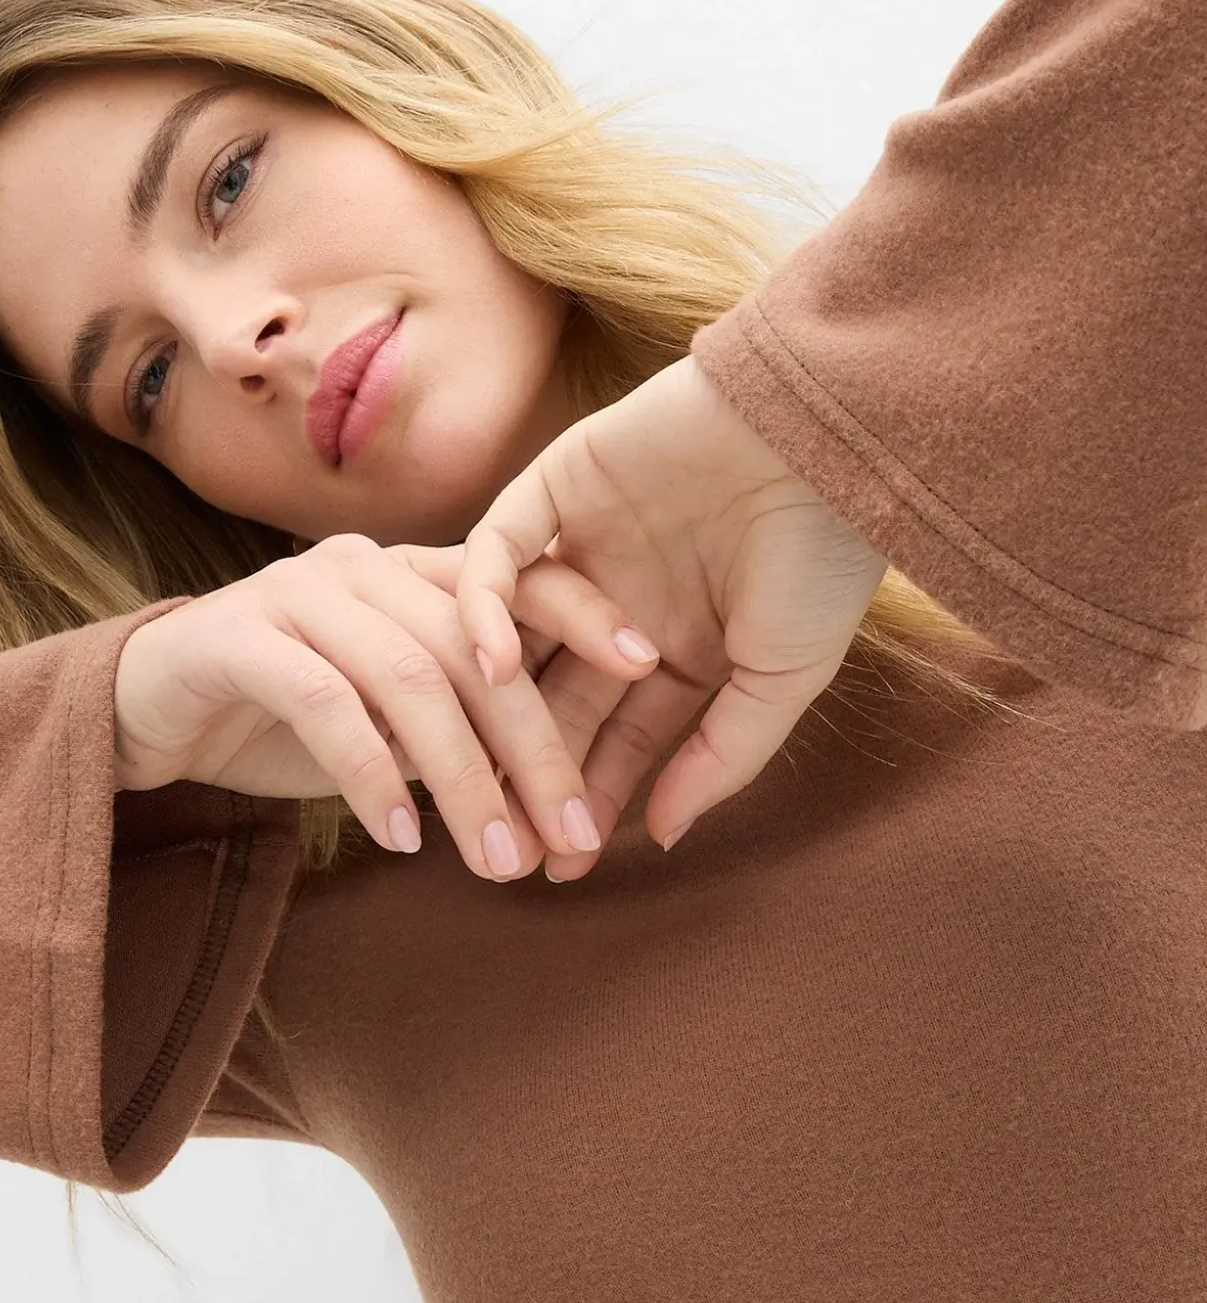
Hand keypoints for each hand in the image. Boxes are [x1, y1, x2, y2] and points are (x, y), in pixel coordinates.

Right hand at [113, 533, 658, 881]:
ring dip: (463, 778)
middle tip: (573, 833)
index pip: (517, 578)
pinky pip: (324, 703)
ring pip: (410, 676)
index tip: (650, 668)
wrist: (148, 706)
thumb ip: (459, 735)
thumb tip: (555, 811)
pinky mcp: (238, 637)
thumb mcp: (388, 721)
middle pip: (475, 646)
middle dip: (534, 746)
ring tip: (496, 861)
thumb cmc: (285, 715)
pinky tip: (399, 837)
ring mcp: (298, 594)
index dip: (585, 614)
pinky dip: (371, 774)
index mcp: (413, 573)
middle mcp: (364, 569)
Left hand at [457, 355, 887, 871]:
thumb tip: (661, 834)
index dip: (587, 796)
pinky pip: (498, 553)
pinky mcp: (556, 485)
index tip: (557, 864)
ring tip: (476, 764)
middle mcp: (623, 600)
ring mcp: (586, 543)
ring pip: (513, 632)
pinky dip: (486, 605)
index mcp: (680, 646)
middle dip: (527, 768)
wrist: (826, 438)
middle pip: (553, 698)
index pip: (617, 736)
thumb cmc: (825, 559)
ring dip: (492, 698)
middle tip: (495, 834)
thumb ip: (721, 756)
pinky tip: (494, 665)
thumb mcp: (785, 677)